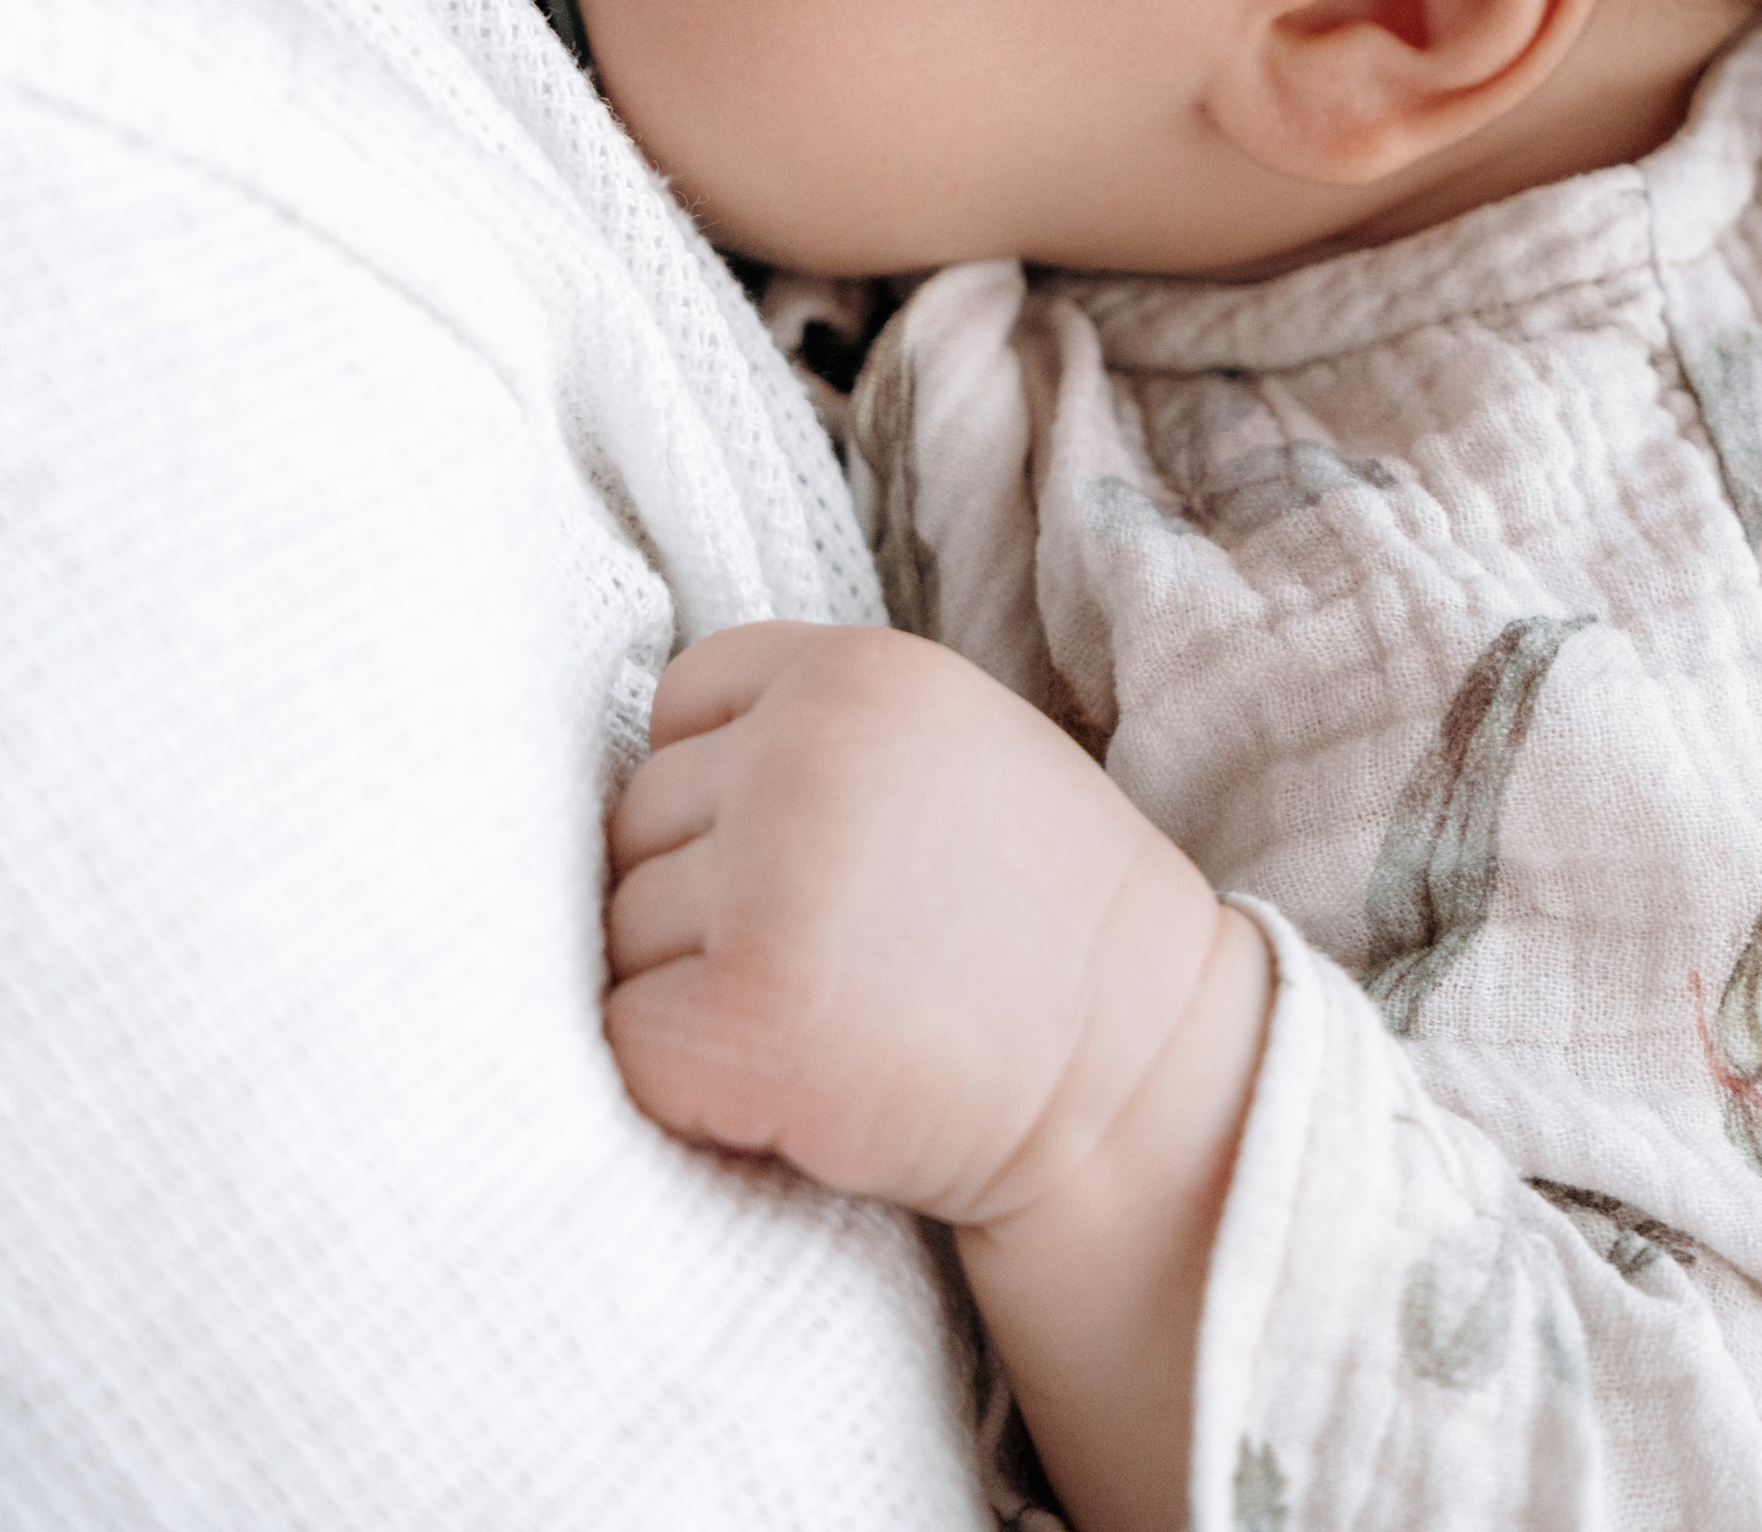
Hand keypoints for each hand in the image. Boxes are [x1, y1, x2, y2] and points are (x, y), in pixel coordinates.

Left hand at [605, 620, 1263, 1233]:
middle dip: (698, 896)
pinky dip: (680, 1083)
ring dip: (688, 991)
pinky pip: (626, 1042)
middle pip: (639, 819)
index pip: (682, 700)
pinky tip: (782, 1088)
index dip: (716, 788)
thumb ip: (820, 731)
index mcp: (858, 674)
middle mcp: (803, 754)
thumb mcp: (952, 748)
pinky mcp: (743, 1018)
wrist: (1138, 1078)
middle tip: (824, 959)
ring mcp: (769, 883)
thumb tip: (658, 776)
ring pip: (623, 932)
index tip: (788, 859)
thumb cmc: (1043, 922)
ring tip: (820, 1020)